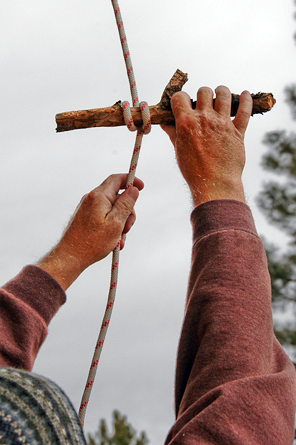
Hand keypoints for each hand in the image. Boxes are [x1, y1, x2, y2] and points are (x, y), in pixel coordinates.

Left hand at [37, 174, 143, 289]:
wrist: (70, 257)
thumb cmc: (92, 242)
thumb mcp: (116, 223)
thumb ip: (126, 204)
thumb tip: (133, 189)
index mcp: (99, 197)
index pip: (117, 179)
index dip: (131, 180)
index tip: (142, 187)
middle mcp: (91, 199)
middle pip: (117, 197)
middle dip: (127, 212)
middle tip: (127, 228)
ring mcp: (87, 208)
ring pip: (112, 210)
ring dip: (120, 223)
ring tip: (119, 240)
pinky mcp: (86, 217)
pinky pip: (104, 217)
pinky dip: (111, 227)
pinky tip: (113, 242)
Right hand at [161, 86, 252, 206]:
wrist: (214, 184)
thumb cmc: (194, 170)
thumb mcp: (178, 150)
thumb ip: (172, 132)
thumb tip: (165, 123)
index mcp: (186, 123)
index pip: (180, 97)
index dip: (180, 98)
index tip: (183, 103)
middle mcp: (204, 119)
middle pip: (204, 91)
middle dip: (202, 95)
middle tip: (204, 103)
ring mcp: (222, 123)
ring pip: (224, 94)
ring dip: (221, 92)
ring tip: (221, 96)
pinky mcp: (238, 131)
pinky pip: (245, 109)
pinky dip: (246, 100)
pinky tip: (245, 94)